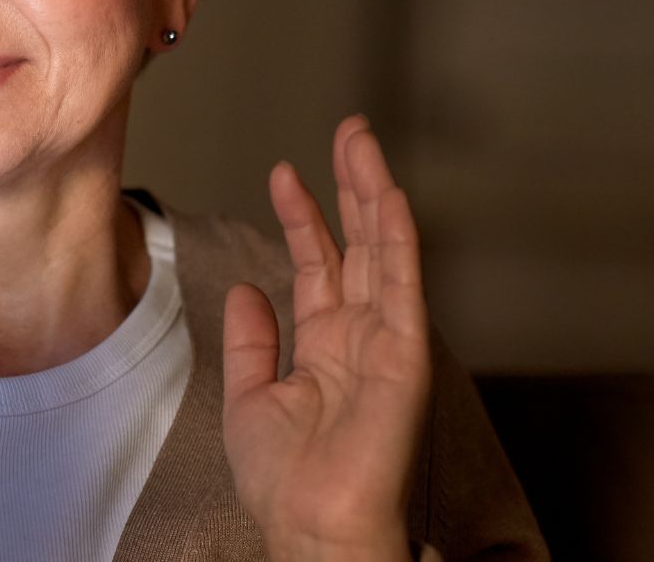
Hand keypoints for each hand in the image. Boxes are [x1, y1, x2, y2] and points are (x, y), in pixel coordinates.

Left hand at [221, 116, 430, 561]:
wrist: (308, 525)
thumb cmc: (285, 483)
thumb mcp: (248, 397)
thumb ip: (250, 341)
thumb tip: (247, 288)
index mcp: (326, 347)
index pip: (320, 265)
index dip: (305, 217)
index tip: (285, 173)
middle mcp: (361, 337)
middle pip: (360, 244)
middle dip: (351, 185)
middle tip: (346, 131)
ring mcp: (388, 341)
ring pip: (385, 250)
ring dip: (375, 192)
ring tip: (360, 140)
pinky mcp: (406, 354)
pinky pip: (403, 285)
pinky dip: (397, 237)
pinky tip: (387, 196)